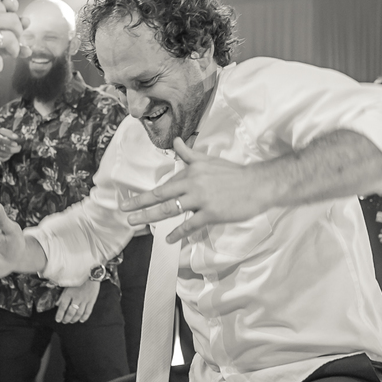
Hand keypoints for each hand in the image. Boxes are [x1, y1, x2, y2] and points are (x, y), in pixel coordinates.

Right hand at [0, 128, 20, 162]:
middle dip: (16, 150)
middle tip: (19, 147)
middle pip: (7, 150)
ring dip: (12, 153)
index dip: (12, 143)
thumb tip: (16, 137)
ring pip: (6, 155)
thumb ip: (8, 133)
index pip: (5, 142)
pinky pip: (2, 159)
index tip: (17, 143)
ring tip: (14, 149)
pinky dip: (8, 157)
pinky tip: (10, 154)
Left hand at [55, 280, 100, 323]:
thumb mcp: (68, 285)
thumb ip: (62, 295)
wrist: (91, 273)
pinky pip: (88, 311)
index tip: (58, 320)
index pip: (63, 307)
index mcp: (69, 293)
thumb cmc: (78, 278)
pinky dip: (84, 317)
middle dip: (67, 319)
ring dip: (74, 319)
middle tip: (64, 321)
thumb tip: (57, 304)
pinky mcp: (92, 300)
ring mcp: (85, 300)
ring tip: (71, 321)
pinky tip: (81, 320)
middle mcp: (76, 298)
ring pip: (79, 313)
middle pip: (71, 312)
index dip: (60, 315)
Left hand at [120, 139, 271, 243]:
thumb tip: (176, 142)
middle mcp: (192, 184)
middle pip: (161, 196)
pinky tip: (168, 239)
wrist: (257, 184)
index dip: (145, 194)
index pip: (164, 185)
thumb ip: (189, 154)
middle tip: (124, 211)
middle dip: (140, 204)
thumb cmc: (233, 173)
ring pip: (171, 209)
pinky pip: (191, 225)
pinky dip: (178, 233)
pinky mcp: (212, 213)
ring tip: (137, 223)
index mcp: (191, 172)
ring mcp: (201, 200)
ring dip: (151, 217)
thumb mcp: (209, 160)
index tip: (129, 200)